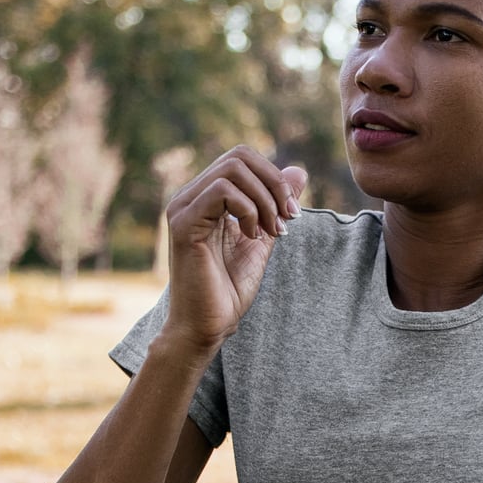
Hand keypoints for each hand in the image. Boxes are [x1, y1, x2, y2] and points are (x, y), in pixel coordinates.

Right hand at [161, 145, 305, 349]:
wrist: (208, 326)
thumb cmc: (229, 289)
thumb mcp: (263, 238)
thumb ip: (276, 205)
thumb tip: (299, 170)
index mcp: (206, 197)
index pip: (242, 159)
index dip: (274, 178)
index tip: (292, 215)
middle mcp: (190, 196)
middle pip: (239, 156)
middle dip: (274, 185)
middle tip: (287, 220)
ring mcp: (183, 207)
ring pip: (232, 170)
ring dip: (264, 200)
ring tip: (271, 232)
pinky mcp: (183, 222)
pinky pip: (221, 191)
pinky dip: (249, 210)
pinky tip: (252, 236)